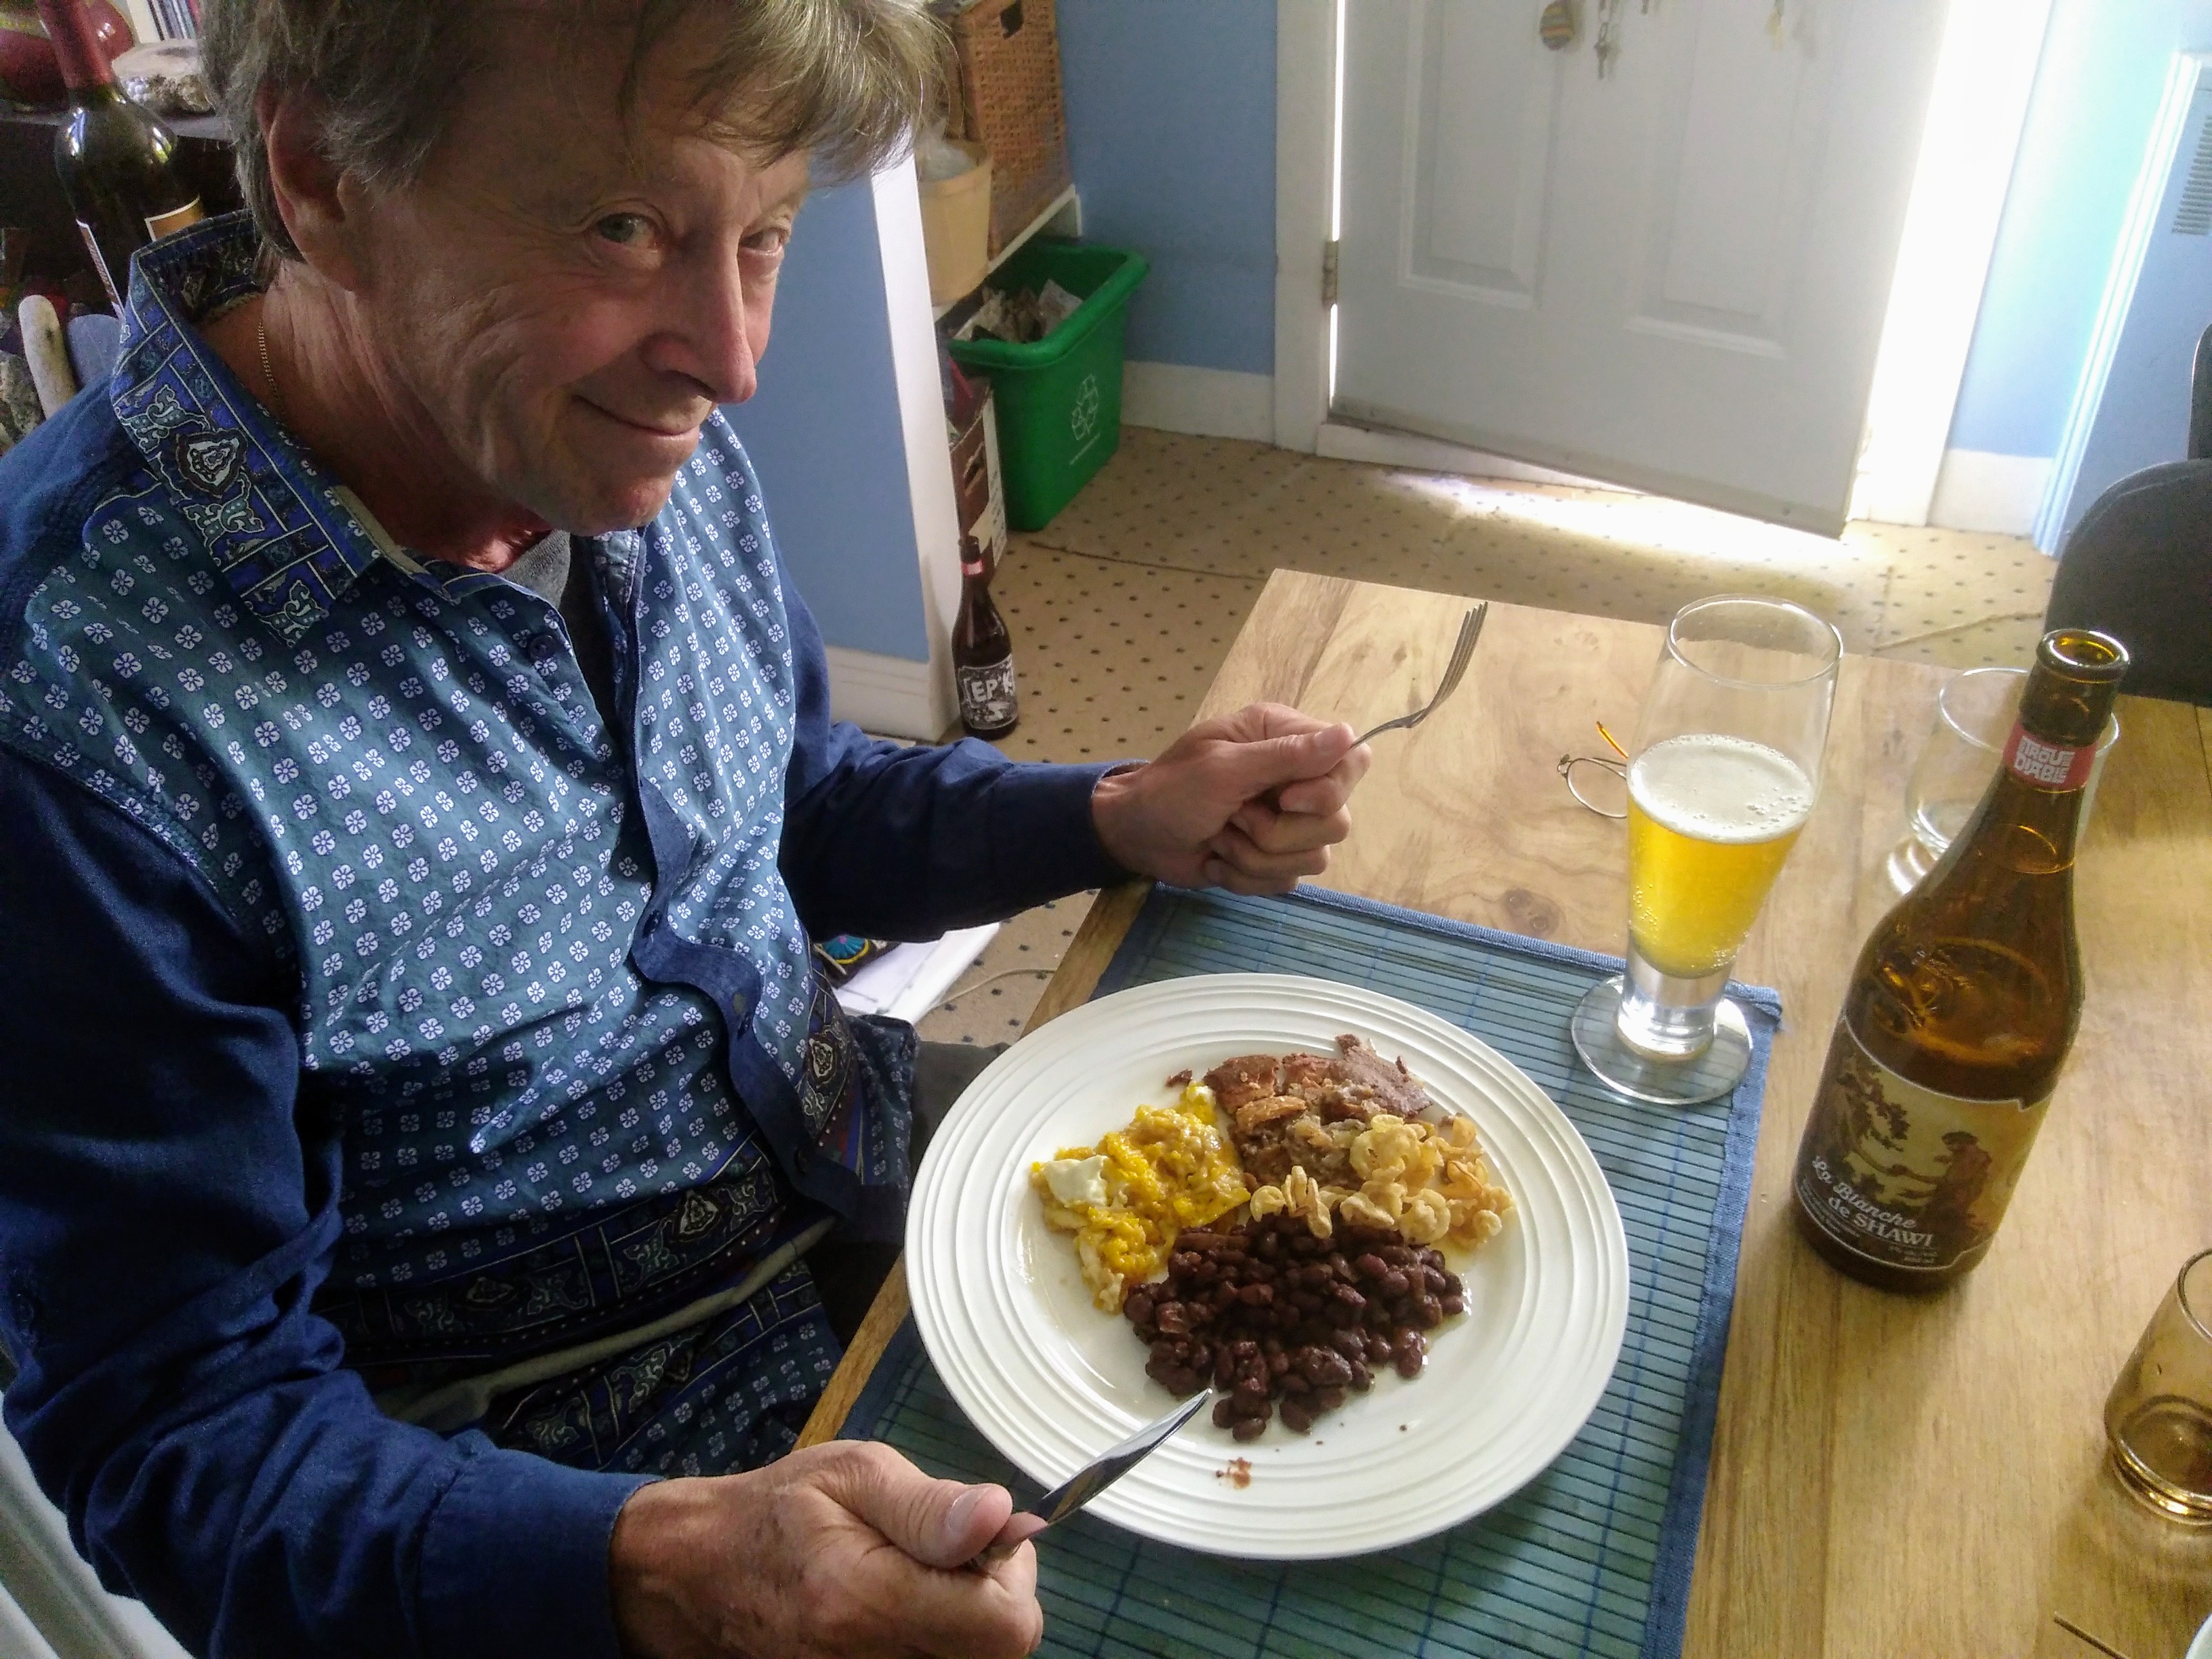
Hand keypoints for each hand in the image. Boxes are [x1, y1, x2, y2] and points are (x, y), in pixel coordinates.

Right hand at [608, 1441, 1045, 1658]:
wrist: (702, 1571)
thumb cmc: (779, 1511)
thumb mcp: (853, 1475)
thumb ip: (930, 1505)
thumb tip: (1004, 1518)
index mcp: (867, 1601)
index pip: (1007, 1626)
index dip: (1011, 1575)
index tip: (977, 1538)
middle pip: (998, 1653)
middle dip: (991, 1597)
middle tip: (944, 1552)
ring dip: (964, 1619)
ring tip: (916, 1577)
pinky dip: (936, 1639)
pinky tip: (904, 1608)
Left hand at [1090, 703, 1371, 894]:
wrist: (1134, 837)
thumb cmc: (1170, 791)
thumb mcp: (1223, 768)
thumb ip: (1286, 755)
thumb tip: (1349, 734)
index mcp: (1285, 739)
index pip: (1352, 762)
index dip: (1328, 790)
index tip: (1286, 799)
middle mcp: (1296, 779)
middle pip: (1338, 821)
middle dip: (1278, 832)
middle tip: (1235, 817)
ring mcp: (1288, 823)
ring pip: (1315, 857)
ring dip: (1256, 856)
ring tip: (1221, 837)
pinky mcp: (1275, 859)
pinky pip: (1289, 881)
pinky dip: (1247, 876)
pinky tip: (1219, 859)